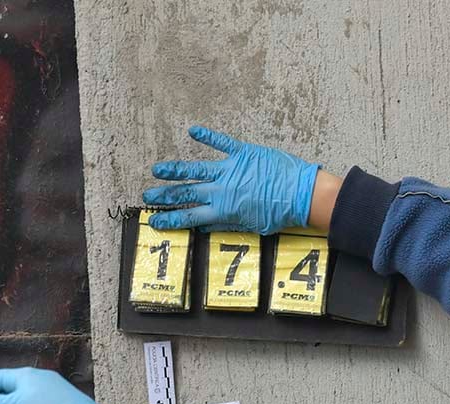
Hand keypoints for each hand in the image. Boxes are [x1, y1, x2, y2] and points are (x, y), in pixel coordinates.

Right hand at [142, 125, 320, 234]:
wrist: (301, 194)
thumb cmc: (279, 214)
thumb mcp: (251, 226)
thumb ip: (226, 224)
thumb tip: (204, 225)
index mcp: (224, 210)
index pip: (190, 216)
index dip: (171, 218)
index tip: (155, 220)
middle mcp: (222, 189)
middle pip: (187, 192)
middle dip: (165, 195)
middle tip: (148, 196)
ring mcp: (231, 170)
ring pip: (196, 169)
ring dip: (175, 170)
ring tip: (158, 170)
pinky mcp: (243, 154)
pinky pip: (221, 143)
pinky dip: (207, 136)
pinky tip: (193, 130)